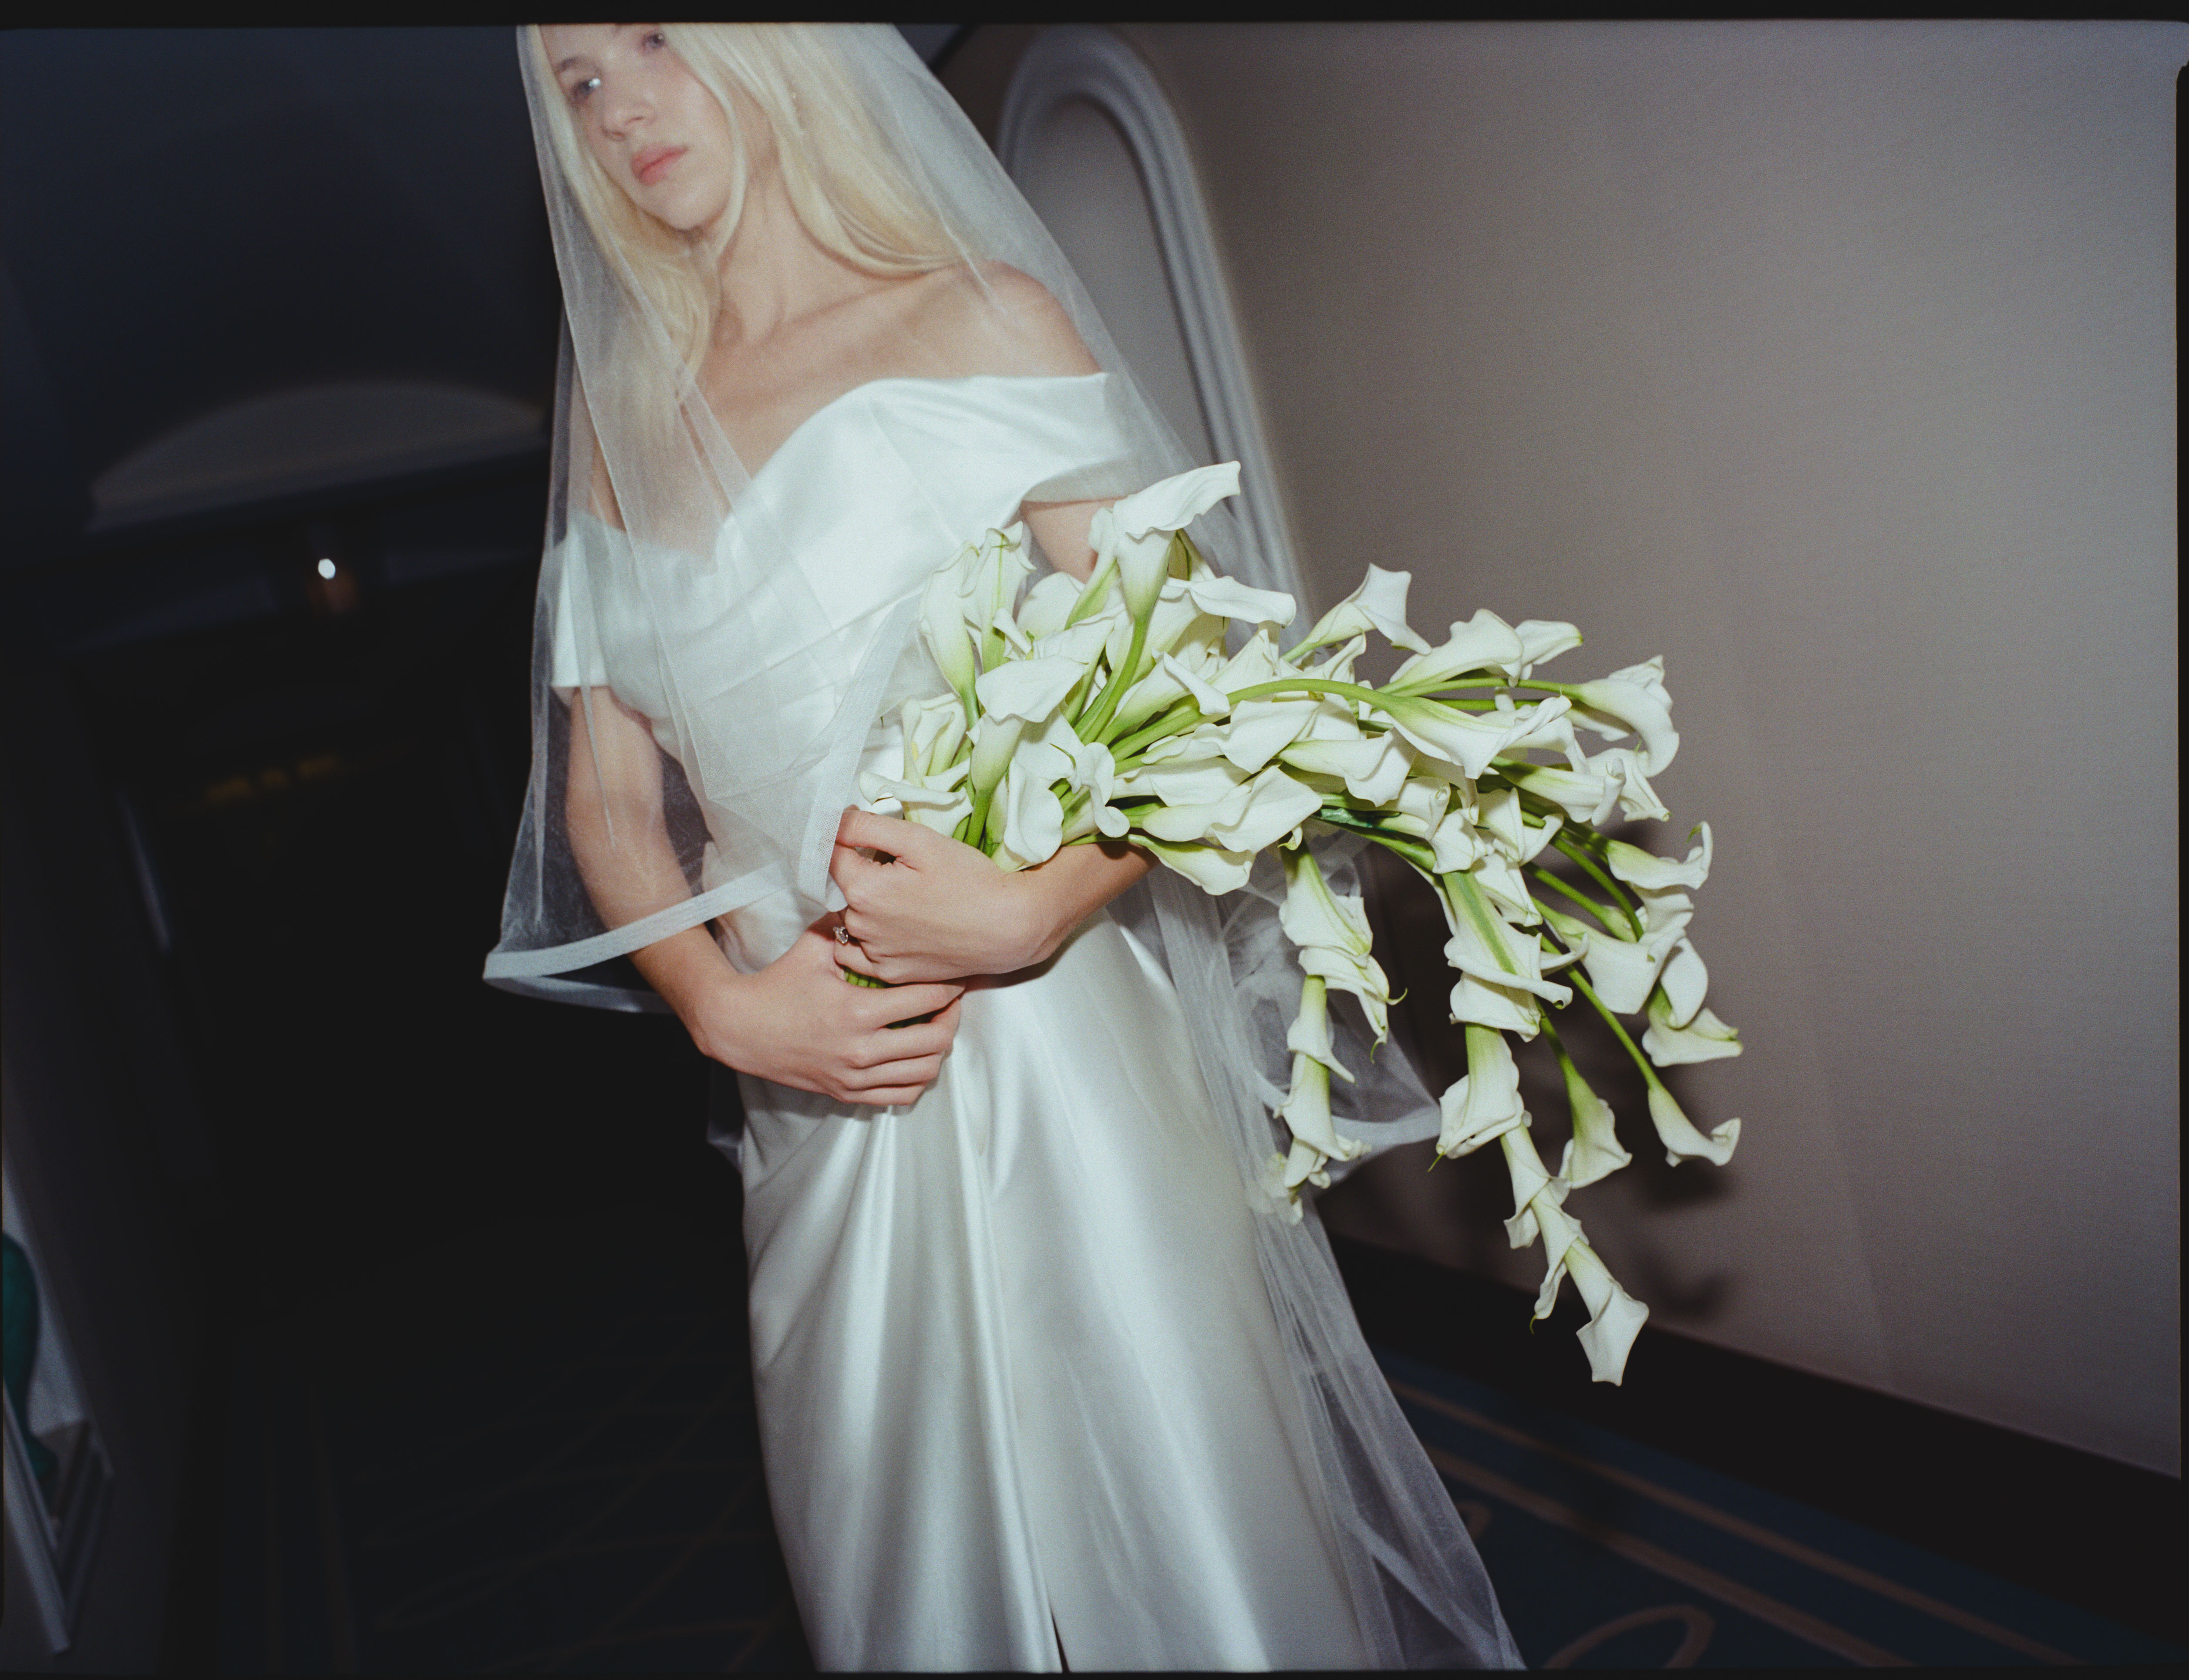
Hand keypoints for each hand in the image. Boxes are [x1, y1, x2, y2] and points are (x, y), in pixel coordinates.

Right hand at [692, 922, 965, 1106]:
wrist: (740, 1028)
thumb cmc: (778, 984)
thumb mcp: (813, 946)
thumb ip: (848, 923)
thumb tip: (877, 902)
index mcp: (857, 1010)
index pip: (926, 999)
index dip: (950, 986)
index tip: (955, 975)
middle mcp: (860, 1050)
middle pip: (936, 1041)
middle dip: (953, 1018)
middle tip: (952, 1002)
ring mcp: (854, 1076)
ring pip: (923, 1073)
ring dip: (939, 1050)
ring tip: (938, 1028)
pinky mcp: (847, 1092)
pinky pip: (900, 1096)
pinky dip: (917, 1078)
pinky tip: (916, 1057)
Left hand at [832, 809, 1043, 982]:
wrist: (1007, 928)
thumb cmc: (968, 879)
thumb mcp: (919, 840)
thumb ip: (866, 827)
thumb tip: (832, 821)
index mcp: (862, 889)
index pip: (829, 855)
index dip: (846, 841)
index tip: (868, 838)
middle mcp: (860, 927)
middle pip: (840, 890)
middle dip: (859, 875)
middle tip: (900, 870)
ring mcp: (875, 955)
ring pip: (851, 921)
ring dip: (864, 908)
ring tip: (904, 900)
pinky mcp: (892, 973)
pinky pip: (864, 954)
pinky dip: (873, 939)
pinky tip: (901, 927)